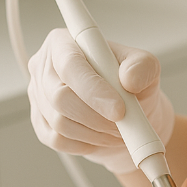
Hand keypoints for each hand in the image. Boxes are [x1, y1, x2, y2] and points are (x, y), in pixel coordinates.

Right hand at [26, 28, 173, 173]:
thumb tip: (129, 78)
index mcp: (64, 43)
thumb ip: (142, 66)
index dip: (93, 90)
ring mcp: (38, 96)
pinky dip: (86, 143)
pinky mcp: (40, 123)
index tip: (119, 109)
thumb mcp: (147, 68)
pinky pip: (58, 140)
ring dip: (96, 132)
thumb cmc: (133, 85)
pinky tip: (101, 136)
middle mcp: (45, 67)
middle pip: (60, 97)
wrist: (128, 114)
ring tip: (119, 129)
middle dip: (98, 116)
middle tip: (124, 122)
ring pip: (59, 122)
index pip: (70, 65)